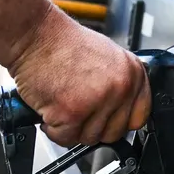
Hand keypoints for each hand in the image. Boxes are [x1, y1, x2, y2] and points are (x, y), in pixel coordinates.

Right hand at [7, 9, 150, 146]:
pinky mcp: (73, 112)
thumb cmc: (63, 44)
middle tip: (78, 111)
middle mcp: (121, 87)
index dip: (119, 122)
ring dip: (71, 128)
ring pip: (89, 138)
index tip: (106, 120)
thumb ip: (119, 84)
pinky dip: (53, 129)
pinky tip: (50, 109)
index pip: (139, 117)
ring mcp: (98, 100)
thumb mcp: (107, 57)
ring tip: (62, 105)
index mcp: (133, 73)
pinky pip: (66, 138)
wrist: (35, 35)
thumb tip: (121, 110)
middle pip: (113, 132)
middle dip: (92, 126)